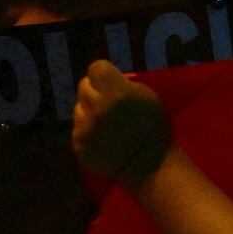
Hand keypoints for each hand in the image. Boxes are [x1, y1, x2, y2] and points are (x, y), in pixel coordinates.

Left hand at [72, 60, 172, 185]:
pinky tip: (102, 138)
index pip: (96, 67)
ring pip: (78, 107)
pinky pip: (78, 128)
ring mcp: (84, 127)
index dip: (105, 74)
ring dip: (90, 110)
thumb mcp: (147, 96)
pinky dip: (88, 130)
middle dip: (95, 90)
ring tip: (106, 122)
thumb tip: (109, 80)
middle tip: (108, 100)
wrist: (151, 166)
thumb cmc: (154, 127)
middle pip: (83, 85)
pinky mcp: (79, 144)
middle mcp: (95, 106)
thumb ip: (125, 84)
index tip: (112, 82)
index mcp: (115, 91)